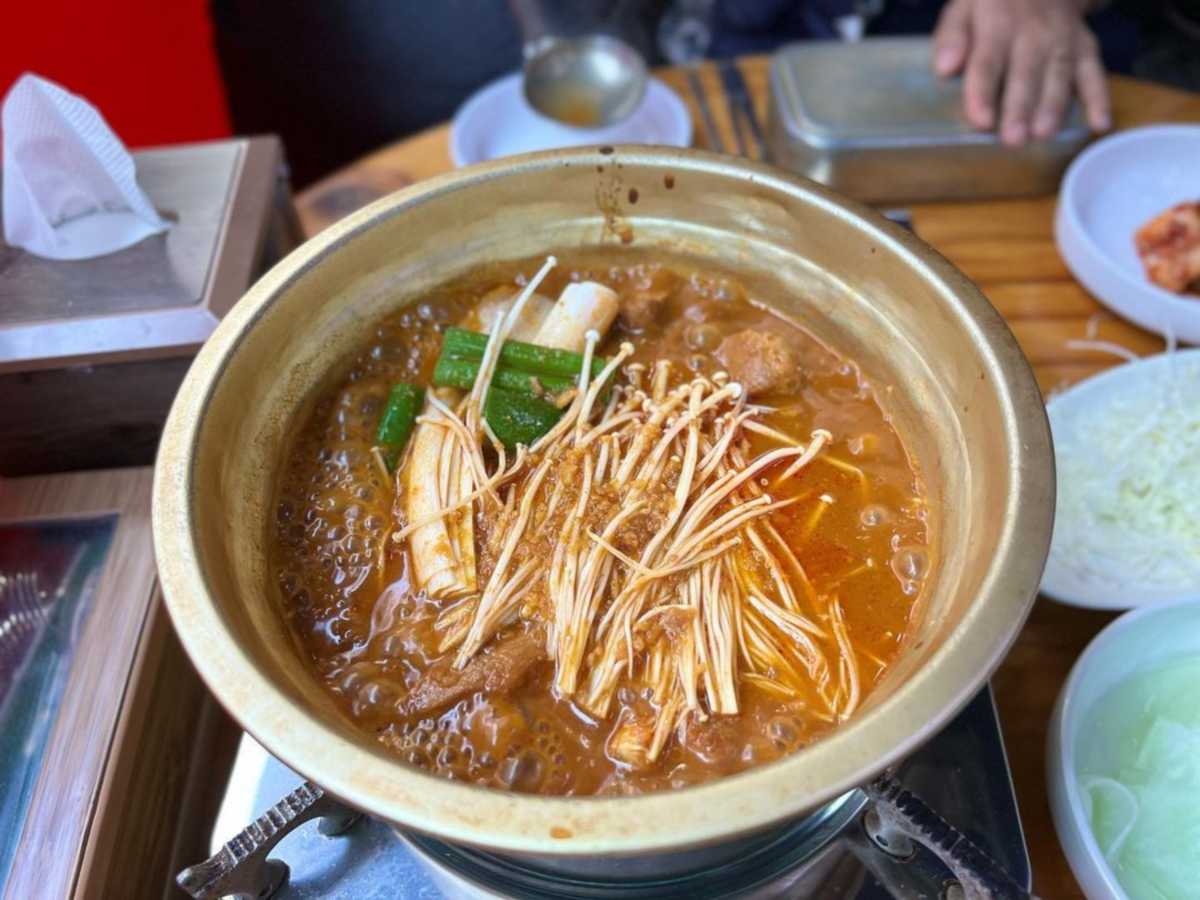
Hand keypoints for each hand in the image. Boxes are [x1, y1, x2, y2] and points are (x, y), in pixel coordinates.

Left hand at [932, 0, 1110, 145]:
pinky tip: (1099, 124)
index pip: (988, 61)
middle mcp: (1034, 32)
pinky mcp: (1085, 46)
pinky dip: (1099, 98)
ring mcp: (1063, 39)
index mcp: (998, 23)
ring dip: (1053, 106)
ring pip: (1059, 75)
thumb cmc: (995, 3)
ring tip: (1044, 134)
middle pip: (1026, 73)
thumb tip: (944, 68)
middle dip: (1020, 107)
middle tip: (1013, 139)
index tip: (982, 121)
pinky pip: (1094, 71)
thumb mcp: (965, 7)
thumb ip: (952, 36)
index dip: (984, 92)